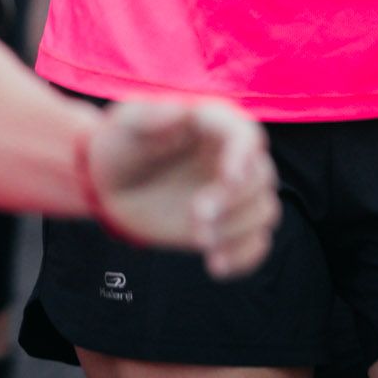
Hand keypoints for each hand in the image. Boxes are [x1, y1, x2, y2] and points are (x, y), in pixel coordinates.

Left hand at [87, 100, 279, 278]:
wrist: (112, 185)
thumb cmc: (121, 144)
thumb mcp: (125, 124)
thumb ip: (149, 114)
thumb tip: (180, 111)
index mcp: (213, 124)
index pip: (246, 135)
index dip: (244, 157)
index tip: (228, 179)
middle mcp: (230, 156)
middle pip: (261, 176)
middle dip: (234, 201)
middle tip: (195, 216)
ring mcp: (231, 193)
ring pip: (264, 210)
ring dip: (238, 230)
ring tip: (199, 239)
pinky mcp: (226, 225)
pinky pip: (257, 243)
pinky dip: (244, 257)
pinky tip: (215, 266)